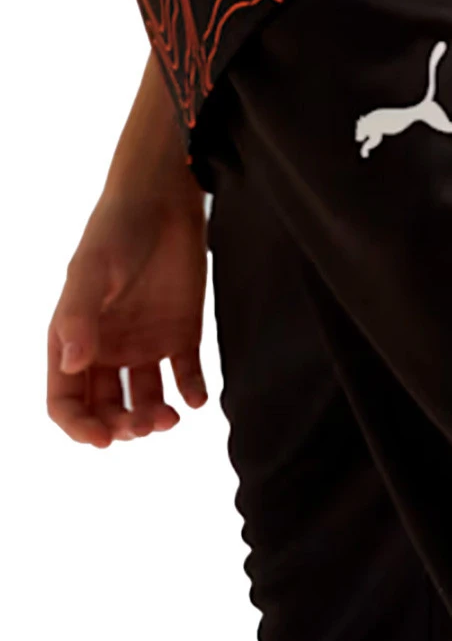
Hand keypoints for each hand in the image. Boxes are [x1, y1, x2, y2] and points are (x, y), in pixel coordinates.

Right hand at [47, 187, 208, 446]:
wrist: (165, 201)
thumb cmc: (117, 229)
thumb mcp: (93, 271)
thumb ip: (78, 316)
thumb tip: (71, 365)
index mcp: (73, 338)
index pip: (66, 400)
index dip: (80, 426)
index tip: (103, 439)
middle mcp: (106, 348)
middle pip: (106, 408)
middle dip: (121, 426)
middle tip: (145, 424)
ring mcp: (144, 343)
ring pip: (145, 400)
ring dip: (155, 416)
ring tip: (171, 416)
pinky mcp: (182, 334)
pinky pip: (186, 375)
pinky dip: (192, 392)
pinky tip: (197, 398)